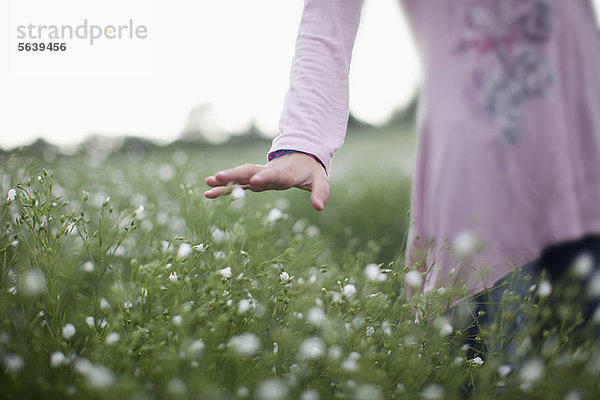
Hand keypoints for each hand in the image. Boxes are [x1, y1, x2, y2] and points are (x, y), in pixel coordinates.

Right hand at [204, 152, 328, 210]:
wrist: (302, 156)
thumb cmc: (310, 170)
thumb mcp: (320, 179)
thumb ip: (320, 192)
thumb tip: (319, 207)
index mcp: (285, 172)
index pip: (273, 175)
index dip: (264, 177)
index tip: (253, 181)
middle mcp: (268, 171)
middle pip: (249, 171)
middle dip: (234, 174)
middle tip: (217, 177)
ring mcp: (260, 174)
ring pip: (240, 175)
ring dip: (225, 179)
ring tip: (207, 183)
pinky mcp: (255, 179)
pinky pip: (238, 184)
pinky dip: (224, 188)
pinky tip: (208, 193)